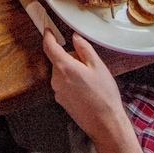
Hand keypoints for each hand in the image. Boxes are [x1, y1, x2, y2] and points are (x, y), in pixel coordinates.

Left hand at [42, 32, 141, 151]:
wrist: (105, 123)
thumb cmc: (104, 96)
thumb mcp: (98, 66)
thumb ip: (84, 48)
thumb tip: (75, 38)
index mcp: (64, 67)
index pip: (49, 46)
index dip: (48, 36)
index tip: (48, 31)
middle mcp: (56, 79)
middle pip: (58, 60)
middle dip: (70, 58)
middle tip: (87, 65)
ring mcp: (57, 91)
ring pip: (61, 72)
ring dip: (71, 71)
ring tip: (90, 81)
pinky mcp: (61, 100)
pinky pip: (63, 84)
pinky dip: (71, 82)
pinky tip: (86, 90)